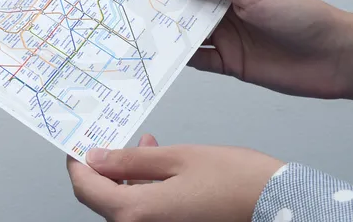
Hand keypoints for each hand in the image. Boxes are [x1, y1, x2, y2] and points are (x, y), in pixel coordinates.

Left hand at [67, 135, 283, 221]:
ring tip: (145, 144)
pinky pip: (145, 210)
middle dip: (105, 166)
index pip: (86, 189)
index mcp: (138, 213)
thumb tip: (95, 158)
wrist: (275, 205)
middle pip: (104, 199)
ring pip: (124, 203)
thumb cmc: (234, 180)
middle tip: (114, 138)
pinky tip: (158, 163)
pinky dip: (144, 186)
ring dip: (127, 174)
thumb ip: (131, 159)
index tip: (79, 144)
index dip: (77, 163)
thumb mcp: (178, 158)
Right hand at [163, 0, 352, 103]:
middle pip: (185, 2)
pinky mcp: (228, 62)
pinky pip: (197, 59)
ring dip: (164, 29)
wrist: (332, 58)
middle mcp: (226, 6)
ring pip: (186, 30)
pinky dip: (178, 58)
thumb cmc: (299, 14)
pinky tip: (157, 55)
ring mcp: (226, 35)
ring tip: (132, 24)